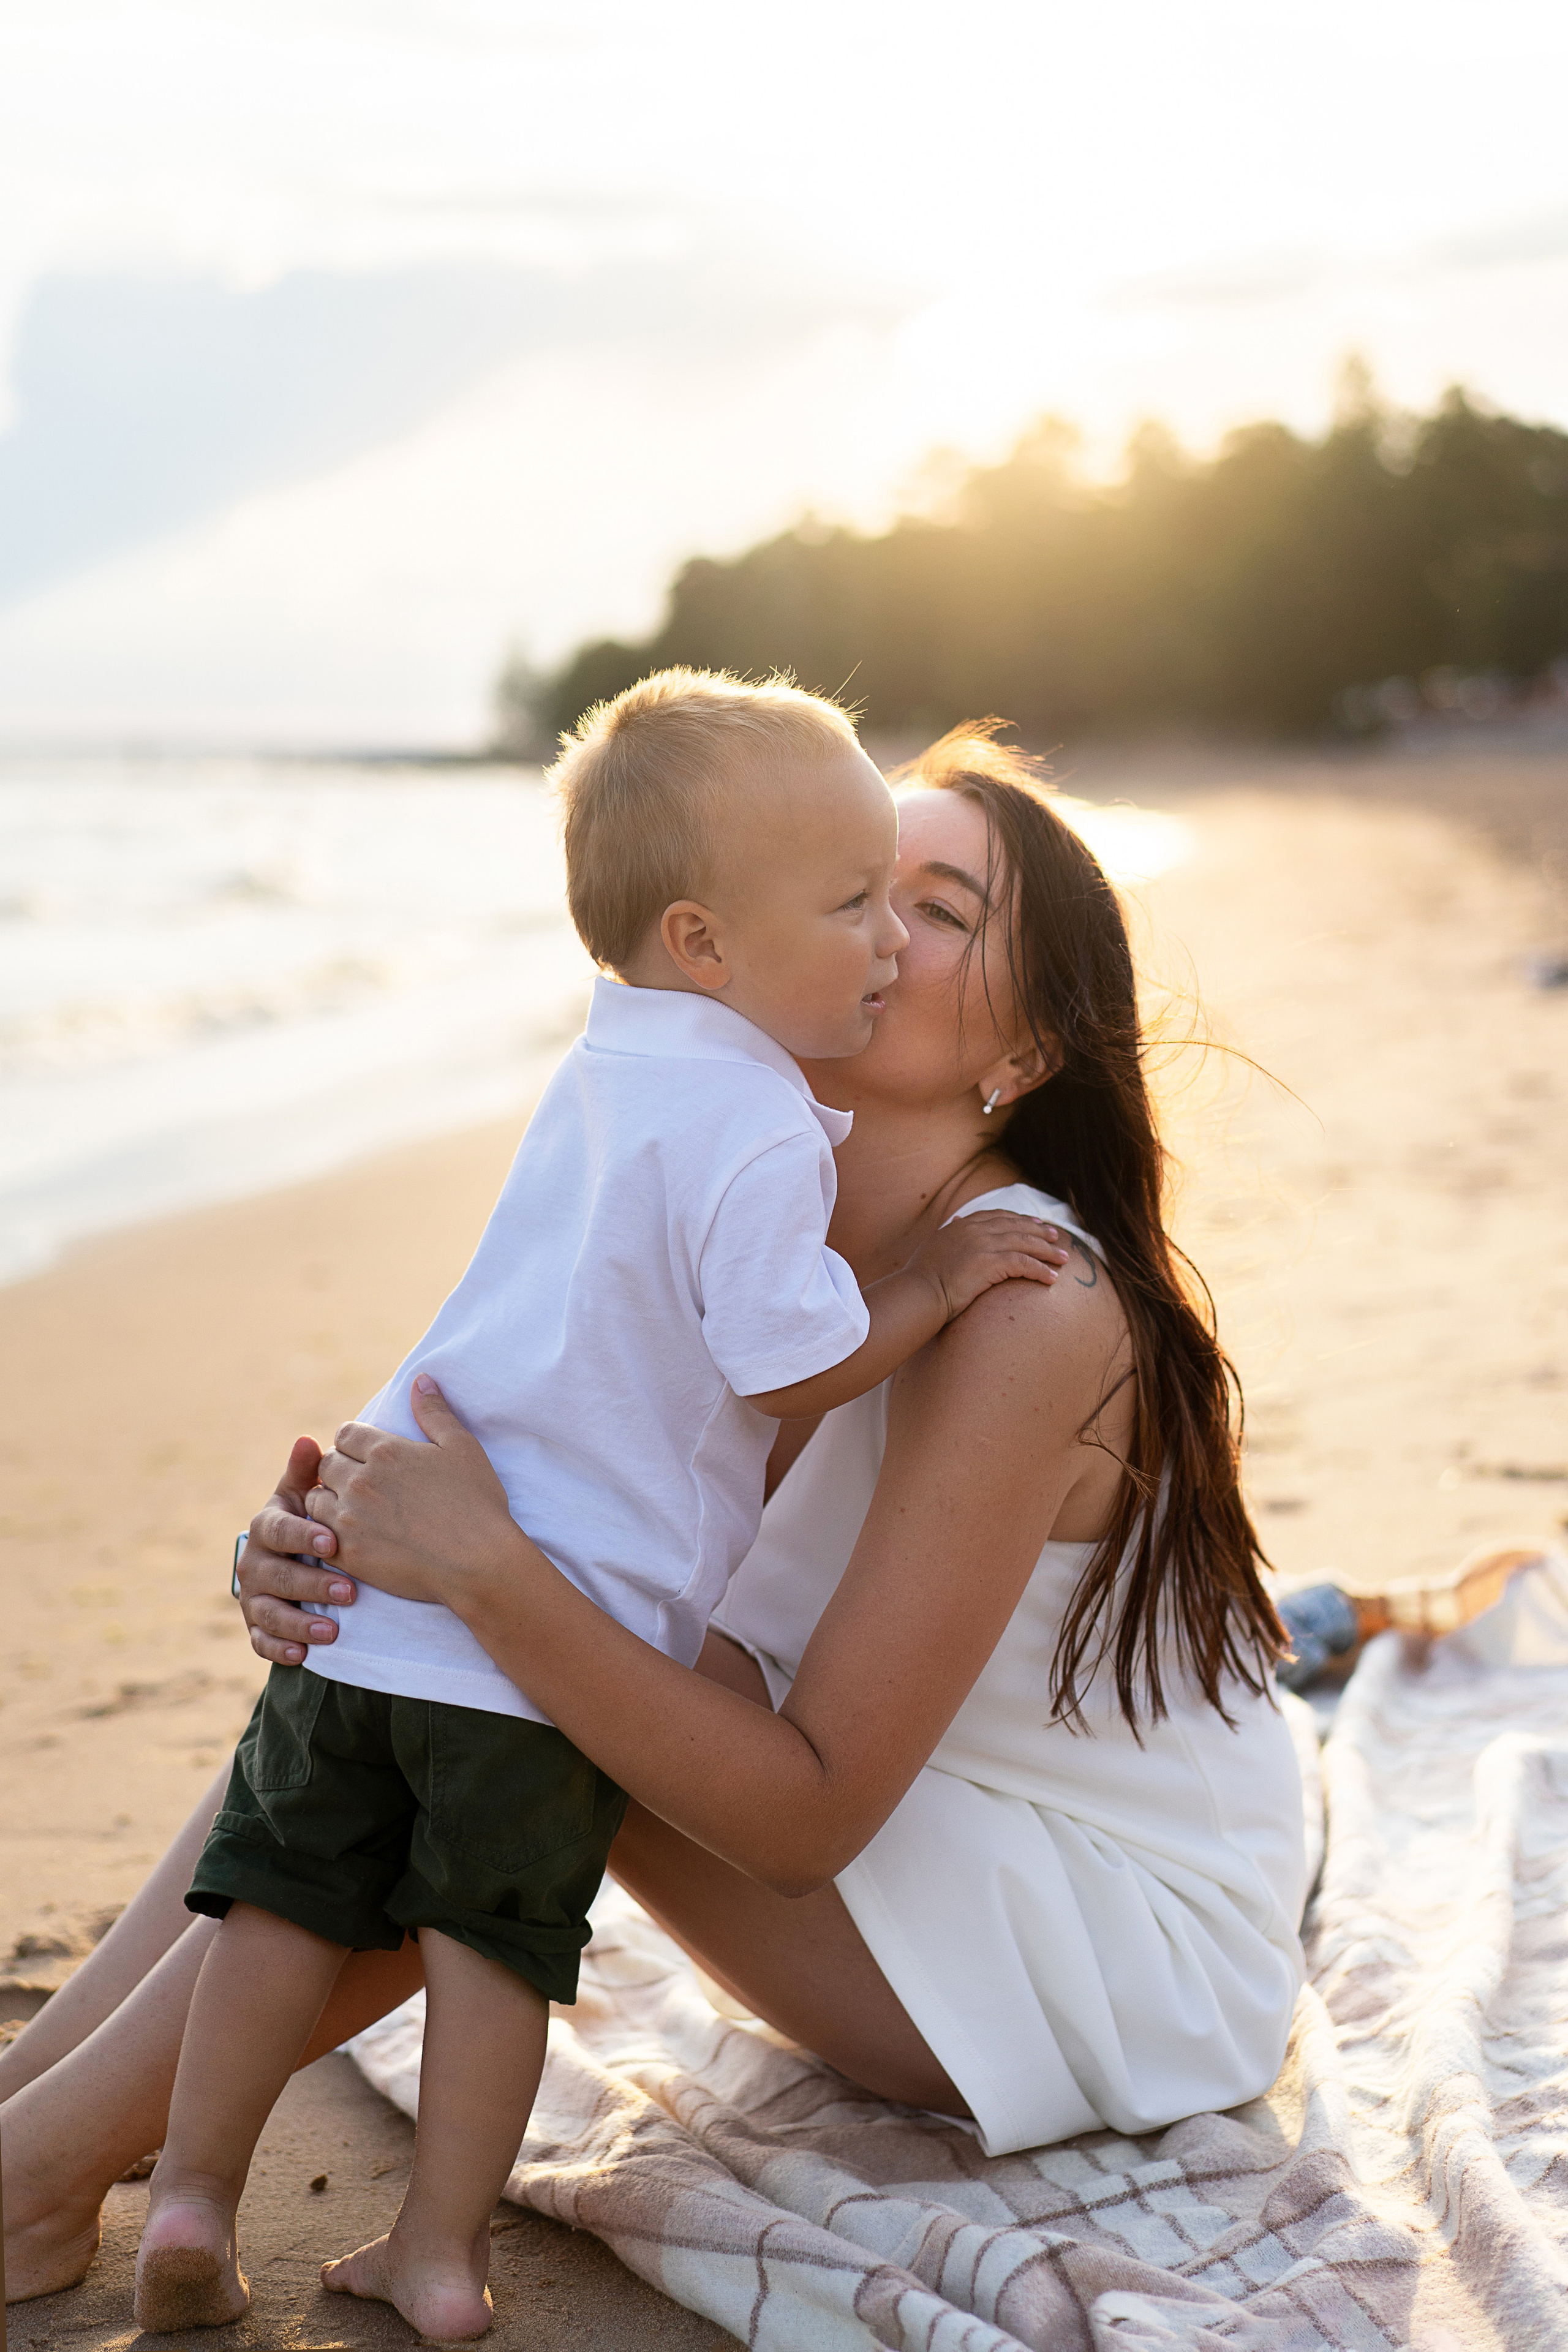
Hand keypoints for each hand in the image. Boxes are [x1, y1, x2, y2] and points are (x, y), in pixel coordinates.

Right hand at [238, 1435, 358, 1665]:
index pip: (278, 1529)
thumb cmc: (309, 1519)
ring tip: (332, 1631)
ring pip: (268, 1612)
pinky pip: (260, 1641)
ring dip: (299, 1623)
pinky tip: (302, 1655)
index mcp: (267, 1525)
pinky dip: (279, 1649)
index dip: (302, 1536)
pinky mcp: (256, 1626)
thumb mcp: (306, 1495)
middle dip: (311, 1585)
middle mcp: (252, 1561)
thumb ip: (307, 1472)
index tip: (333, 1543)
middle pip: (275, 1575)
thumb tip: (309, 1440)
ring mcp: (252, 1595)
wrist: (294, 1555)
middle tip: (349, 1593)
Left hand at [306, 1376, 520, 1606]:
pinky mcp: (349, 1554)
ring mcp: (350, 1520)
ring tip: (353, 1510)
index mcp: (386, 1451)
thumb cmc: (477, 1503)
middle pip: (328, 1464)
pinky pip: (317, 1536)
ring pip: (316, 1499)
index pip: (346, 1433)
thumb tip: (420, 1379)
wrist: (479, 1563)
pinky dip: (327, 1533)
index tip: (368, 1456)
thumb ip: (435, 1412)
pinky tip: (350, 1536)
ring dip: (330, 1500)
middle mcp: (361, 1482)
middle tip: (362, 1484)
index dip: (355, 1442)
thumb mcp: (462, 1448)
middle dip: (340, 1469)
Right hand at [905, 1210, 1068, 1321]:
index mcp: (962, 1225)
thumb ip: (950, 1234)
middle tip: (1057, 1237)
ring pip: (1025, 1243)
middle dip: (1040, 1231)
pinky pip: (1024, 1263)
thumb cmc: (922, 1278)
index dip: (1019, 1219)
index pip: (998, 1216)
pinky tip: (1052, 1278)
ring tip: (1064, 1258)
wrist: (918, 1292)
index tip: (1035, 1223)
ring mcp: (984, 1244)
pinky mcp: (991, 1262)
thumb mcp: (936, 1247)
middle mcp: (975, 1229)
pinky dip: (1041, 1269)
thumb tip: (954, 1221)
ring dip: (1048, 1251)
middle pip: (1016, 1226)